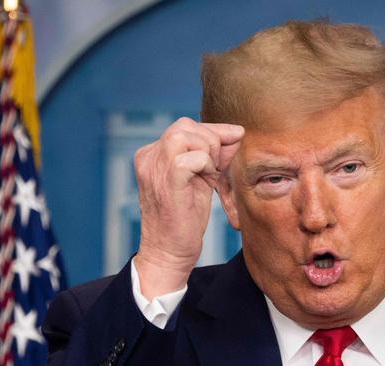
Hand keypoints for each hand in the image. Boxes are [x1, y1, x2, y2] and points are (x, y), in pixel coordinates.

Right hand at [133, 117, 243, 299]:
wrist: (168, 253)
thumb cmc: (184, 219)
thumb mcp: (200, 179)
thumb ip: (214, 155)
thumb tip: (236, 133)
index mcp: (151, 155)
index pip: (185, 127)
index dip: (212, 134)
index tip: (227, 150)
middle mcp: (148, 157)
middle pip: (185, 125)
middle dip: (211, 141)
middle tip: (216, 168)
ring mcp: (154, 168)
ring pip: (186, 135)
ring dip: (208, 153)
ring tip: (209, 176)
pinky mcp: (167, 182)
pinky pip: (193, 157)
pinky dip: (207, 166)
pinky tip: (207, 182)